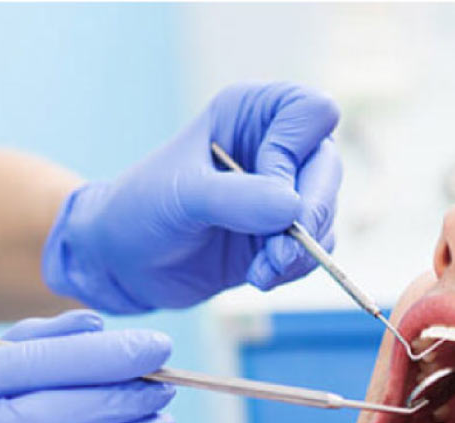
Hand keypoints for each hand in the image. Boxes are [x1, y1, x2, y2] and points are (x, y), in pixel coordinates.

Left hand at [42, 83, 341, 312]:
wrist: (125, 262)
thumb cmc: (142, 209)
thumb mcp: (182, 195)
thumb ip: (237, 198)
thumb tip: (293, 209)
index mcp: (253, 113)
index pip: (312, 113)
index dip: (294, 154)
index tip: (264, 189)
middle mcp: (277, 145)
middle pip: (329, 169)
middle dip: (310, 215)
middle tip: (279, 253)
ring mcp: (286, 191)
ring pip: (327, 214)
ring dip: (300, 250)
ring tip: (260, 271)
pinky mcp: (287, 233)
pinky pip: (317, 248)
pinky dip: (295, 268)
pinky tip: (259, 276)